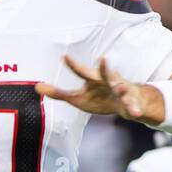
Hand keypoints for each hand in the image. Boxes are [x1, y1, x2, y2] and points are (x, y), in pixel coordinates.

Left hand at [36, 55, 157, 122]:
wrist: (128, 101)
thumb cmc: (99, 96)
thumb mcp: (78, 97)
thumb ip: (58, 93)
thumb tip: (36, 87)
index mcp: (93, 79)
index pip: (81, 71)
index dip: (73, 65)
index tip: (64, 57)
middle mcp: (107, 81)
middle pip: (104, 73)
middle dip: (103, 67)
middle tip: (102, 59)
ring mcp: (121, 90)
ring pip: (122, 88)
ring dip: (121, 88)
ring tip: (119, 88)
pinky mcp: (130, 102)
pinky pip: (132, 106)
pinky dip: (134, 109)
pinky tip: (135, 114)